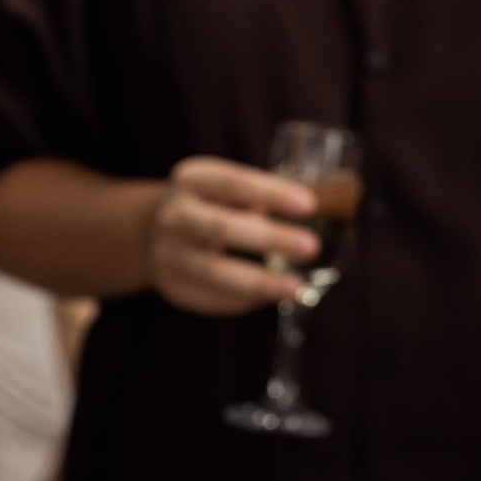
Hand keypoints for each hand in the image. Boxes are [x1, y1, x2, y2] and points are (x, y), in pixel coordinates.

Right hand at [144, 156, 321, 315]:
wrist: (151, 230)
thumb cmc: (210, 204)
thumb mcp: (226, 187)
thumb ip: (264, 195)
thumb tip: (329, 205)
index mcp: (193, 180)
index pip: (233, 183)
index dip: (271, 193)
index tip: (309, 205)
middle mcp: (175, 215)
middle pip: (222, 228)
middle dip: (269, 238)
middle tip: (311, 246)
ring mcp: (169, 253)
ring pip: (214, 272)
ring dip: (259, 282)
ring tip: (296, 287)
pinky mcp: (173, 286)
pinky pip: (212, 297)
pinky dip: (245, 299)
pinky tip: (272, 297)